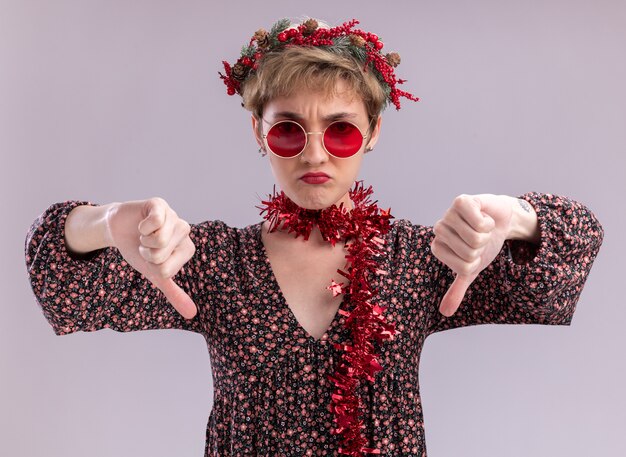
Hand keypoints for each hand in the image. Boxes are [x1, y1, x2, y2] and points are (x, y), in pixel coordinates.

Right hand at [105, 198, 197, 318]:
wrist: (119, 229)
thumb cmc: (139, 252)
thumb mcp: (156, 275)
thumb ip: (174, 293)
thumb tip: (192, 315)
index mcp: (187, 249)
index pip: (166, 270)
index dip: (151, 265)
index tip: (151, 257)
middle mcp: (185, 231)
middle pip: (161, 255)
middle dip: (146, 252)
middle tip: (145, 243)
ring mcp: (173, 216)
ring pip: (159, 240)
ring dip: (143, 240)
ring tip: (144, 234)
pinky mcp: (160, 204)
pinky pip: (154, 222)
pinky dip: (142, 226)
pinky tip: (143, 222)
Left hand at [430, 194, 513, 316]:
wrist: (501, 221)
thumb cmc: (484, 245)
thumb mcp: (471, 269)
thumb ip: (457, 289)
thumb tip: (444, 313)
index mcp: (438, 247)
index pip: (462, 266)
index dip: (475, 261)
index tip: (474, 252)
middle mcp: (439, 230)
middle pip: (469, 252)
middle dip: (482, 247)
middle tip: (481, 238)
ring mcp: (449, 214)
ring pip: (475, 237)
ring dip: (486, 234)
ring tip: (483, 227)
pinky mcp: (462, 201)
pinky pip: (478, 221)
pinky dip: (488, 222)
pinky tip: (484, 216)